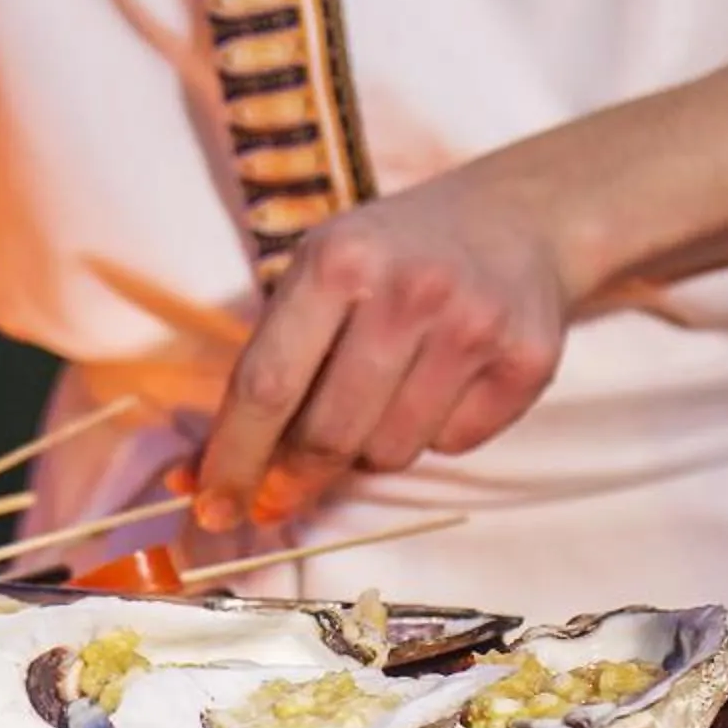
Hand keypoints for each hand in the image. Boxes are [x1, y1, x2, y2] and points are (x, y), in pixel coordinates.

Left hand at [192, 165, 572, 528]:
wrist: (518, 219)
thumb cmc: (389, 259)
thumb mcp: (317, 278)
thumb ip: (265, 368)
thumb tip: (200, 478)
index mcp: (337, 261)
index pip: (267, 385)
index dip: (234, 458)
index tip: (213, 507)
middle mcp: (408, 291)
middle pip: (328, 435)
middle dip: (292, 479)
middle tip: (278, 496)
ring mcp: (474, 326)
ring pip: (389, 453)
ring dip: (368, 450)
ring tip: (378, 398)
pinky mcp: (527, 361)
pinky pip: (452, 445)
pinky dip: (432, 434)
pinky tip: (438, 384)